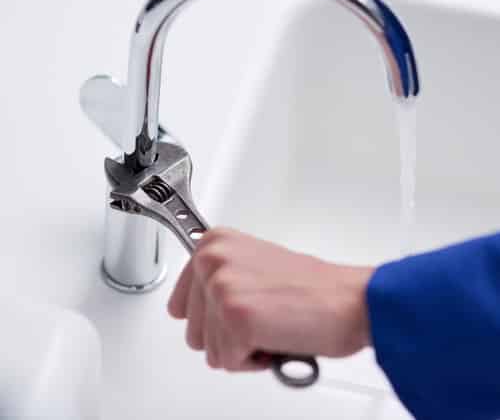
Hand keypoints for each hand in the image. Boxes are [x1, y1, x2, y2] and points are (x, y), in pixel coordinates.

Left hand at [168, 227, 372, 370]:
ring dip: (241, 348)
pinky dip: (254, 361)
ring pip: (210, 349)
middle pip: (193, 330)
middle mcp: (212, 260)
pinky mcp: (235, 317)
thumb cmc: (311, 287)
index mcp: (214, 243)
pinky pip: (229, 362)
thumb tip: (193, 307)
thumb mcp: (252, 266)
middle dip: (227, 336)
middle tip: (263, 316)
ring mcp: (221, 286)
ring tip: (271, 323)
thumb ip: (219, 278)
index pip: (180, 303)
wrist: (348, 299)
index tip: (234, 311)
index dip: (211, 319)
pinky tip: (276, 336)